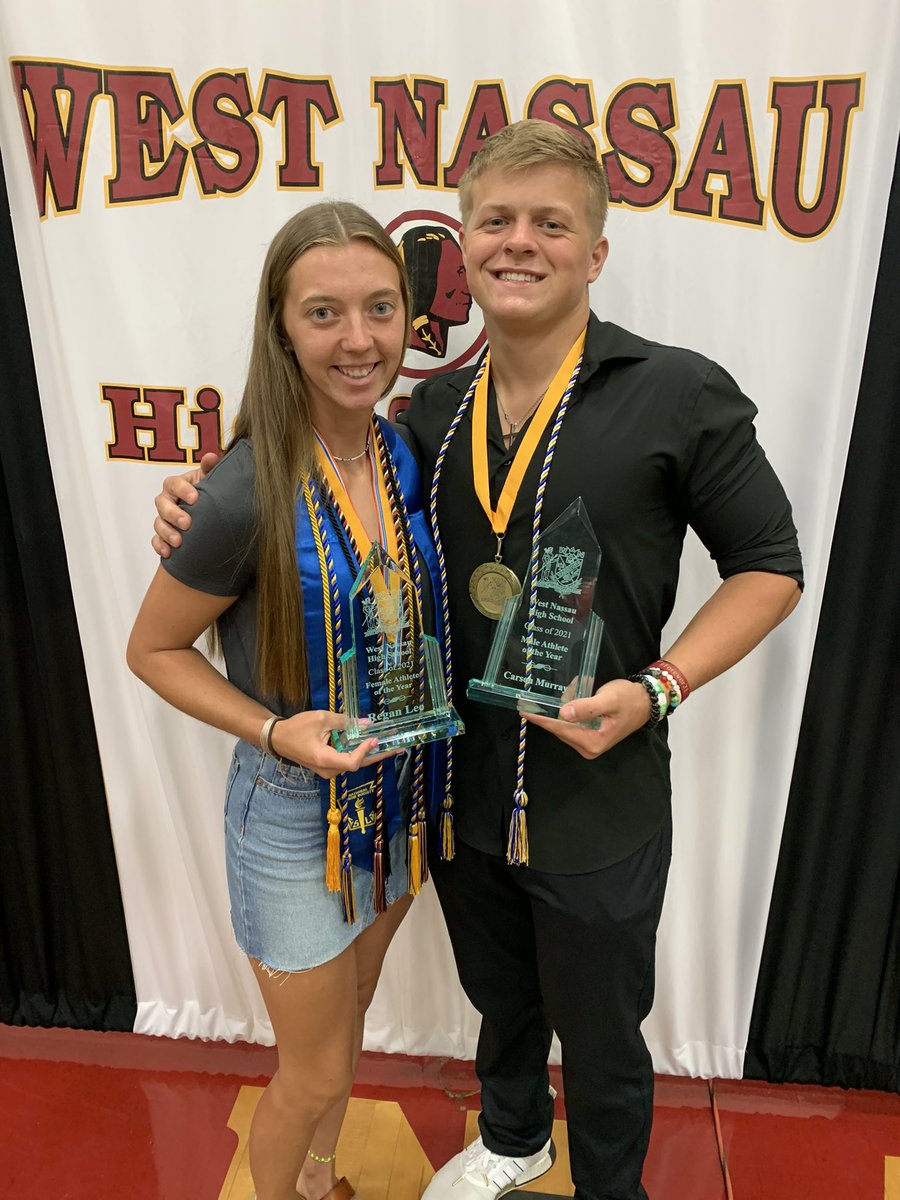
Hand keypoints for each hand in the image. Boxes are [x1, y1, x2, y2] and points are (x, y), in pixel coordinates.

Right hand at [151, 452, 220, 557]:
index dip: (182, 490)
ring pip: (158, 523)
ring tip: (178, 542)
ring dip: (167, 533)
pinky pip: (156, 540)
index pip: (173, 483)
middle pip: (162, 504)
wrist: (210, 514)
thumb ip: (210, 468)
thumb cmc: (209, 493)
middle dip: (173, 514)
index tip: (195, 498)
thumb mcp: (210, 480)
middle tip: (187, 523)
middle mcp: (167, 500)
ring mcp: (163, 518)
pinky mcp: (163, 535)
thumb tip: (211, 456)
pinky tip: (168, 553)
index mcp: (177, 485)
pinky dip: (160, 546)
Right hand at [270, 710, 399, 778]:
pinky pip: (346, 760)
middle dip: (378, 754)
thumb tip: (367, 723)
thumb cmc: (297, 727)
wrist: (277, 738)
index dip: (366, 751)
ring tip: (389, 743)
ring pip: (353, 763)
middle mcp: (328, 770)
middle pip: (358, 764)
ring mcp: (327, 770)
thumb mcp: (322, 719)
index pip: (353, 761)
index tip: (376, 737)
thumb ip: (345, 721)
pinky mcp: (327, 765)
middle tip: (398, 746)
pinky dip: (358, 752)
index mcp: (325, 759)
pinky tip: (370, 744)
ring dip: (370, 753)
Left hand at [520, 677, 651, 759]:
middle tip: (536, 696)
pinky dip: (568, 711)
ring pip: (564, 726)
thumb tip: (563, 714)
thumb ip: (586, 707)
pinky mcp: (590, 736)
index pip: (560, 729)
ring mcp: (589, 743)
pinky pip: (571, 724)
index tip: (524, 711)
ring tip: (563, 691)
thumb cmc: (628, 699)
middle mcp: (588, 747)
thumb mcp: (608, 700)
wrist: (646, 701)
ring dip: (560, 709)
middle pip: (560, 729)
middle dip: (550, 712)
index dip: (541, 719)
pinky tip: (569, 696)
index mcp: (592, 742)